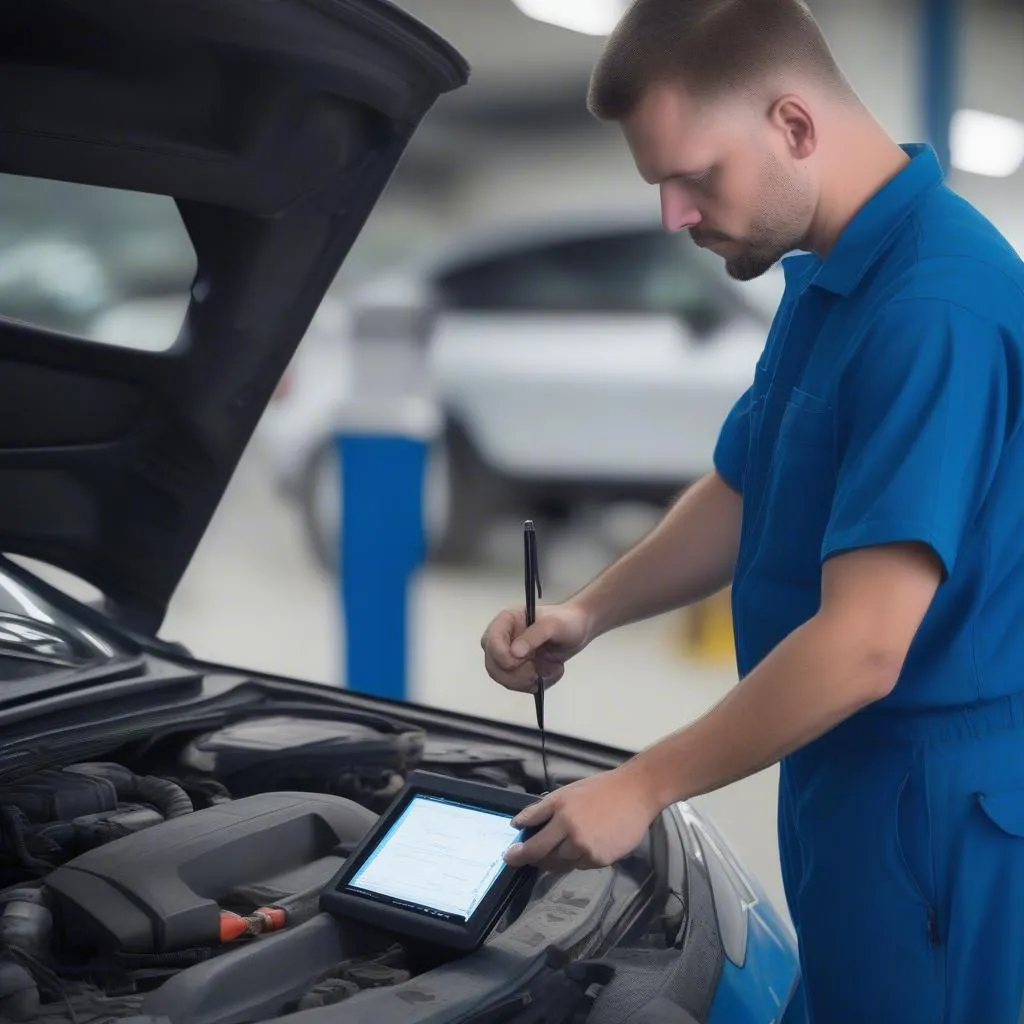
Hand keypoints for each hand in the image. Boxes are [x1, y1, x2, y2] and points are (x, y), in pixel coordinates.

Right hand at [480, 600, 593, 692]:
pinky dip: (537, 684)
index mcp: (506, 622)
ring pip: (505, 679)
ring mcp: (509, 657)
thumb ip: (534, 636)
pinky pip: (520, 686)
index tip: (522, 659)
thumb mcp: (553, 625)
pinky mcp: (518, 670)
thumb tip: (514, 653)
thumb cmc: (566, 621)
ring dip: (529, 680)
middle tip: (538, 670)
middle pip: (493, 666)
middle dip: (517, 673)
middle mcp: (503, 640)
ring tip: (551, 668)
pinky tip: (551, 671)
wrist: (576, 630)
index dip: (502, 656)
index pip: (490, 642)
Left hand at [503, 765, 659, 872]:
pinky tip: (585, 843)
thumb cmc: (599, 789)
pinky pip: (581, 865)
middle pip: (545, 857)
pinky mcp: (602, 860)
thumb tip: (516, 823)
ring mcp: (588, 850)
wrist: (636, 793)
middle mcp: (573, 835)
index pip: (534, 843)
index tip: (508, 857)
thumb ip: (540, 810)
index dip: (518, 853)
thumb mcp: (565, 794)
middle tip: (526, 857)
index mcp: (562, 815)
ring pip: (563, 863)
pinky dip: (578, 858)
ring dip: (557, 858)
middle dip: (534, 859)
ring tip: (563, 843)